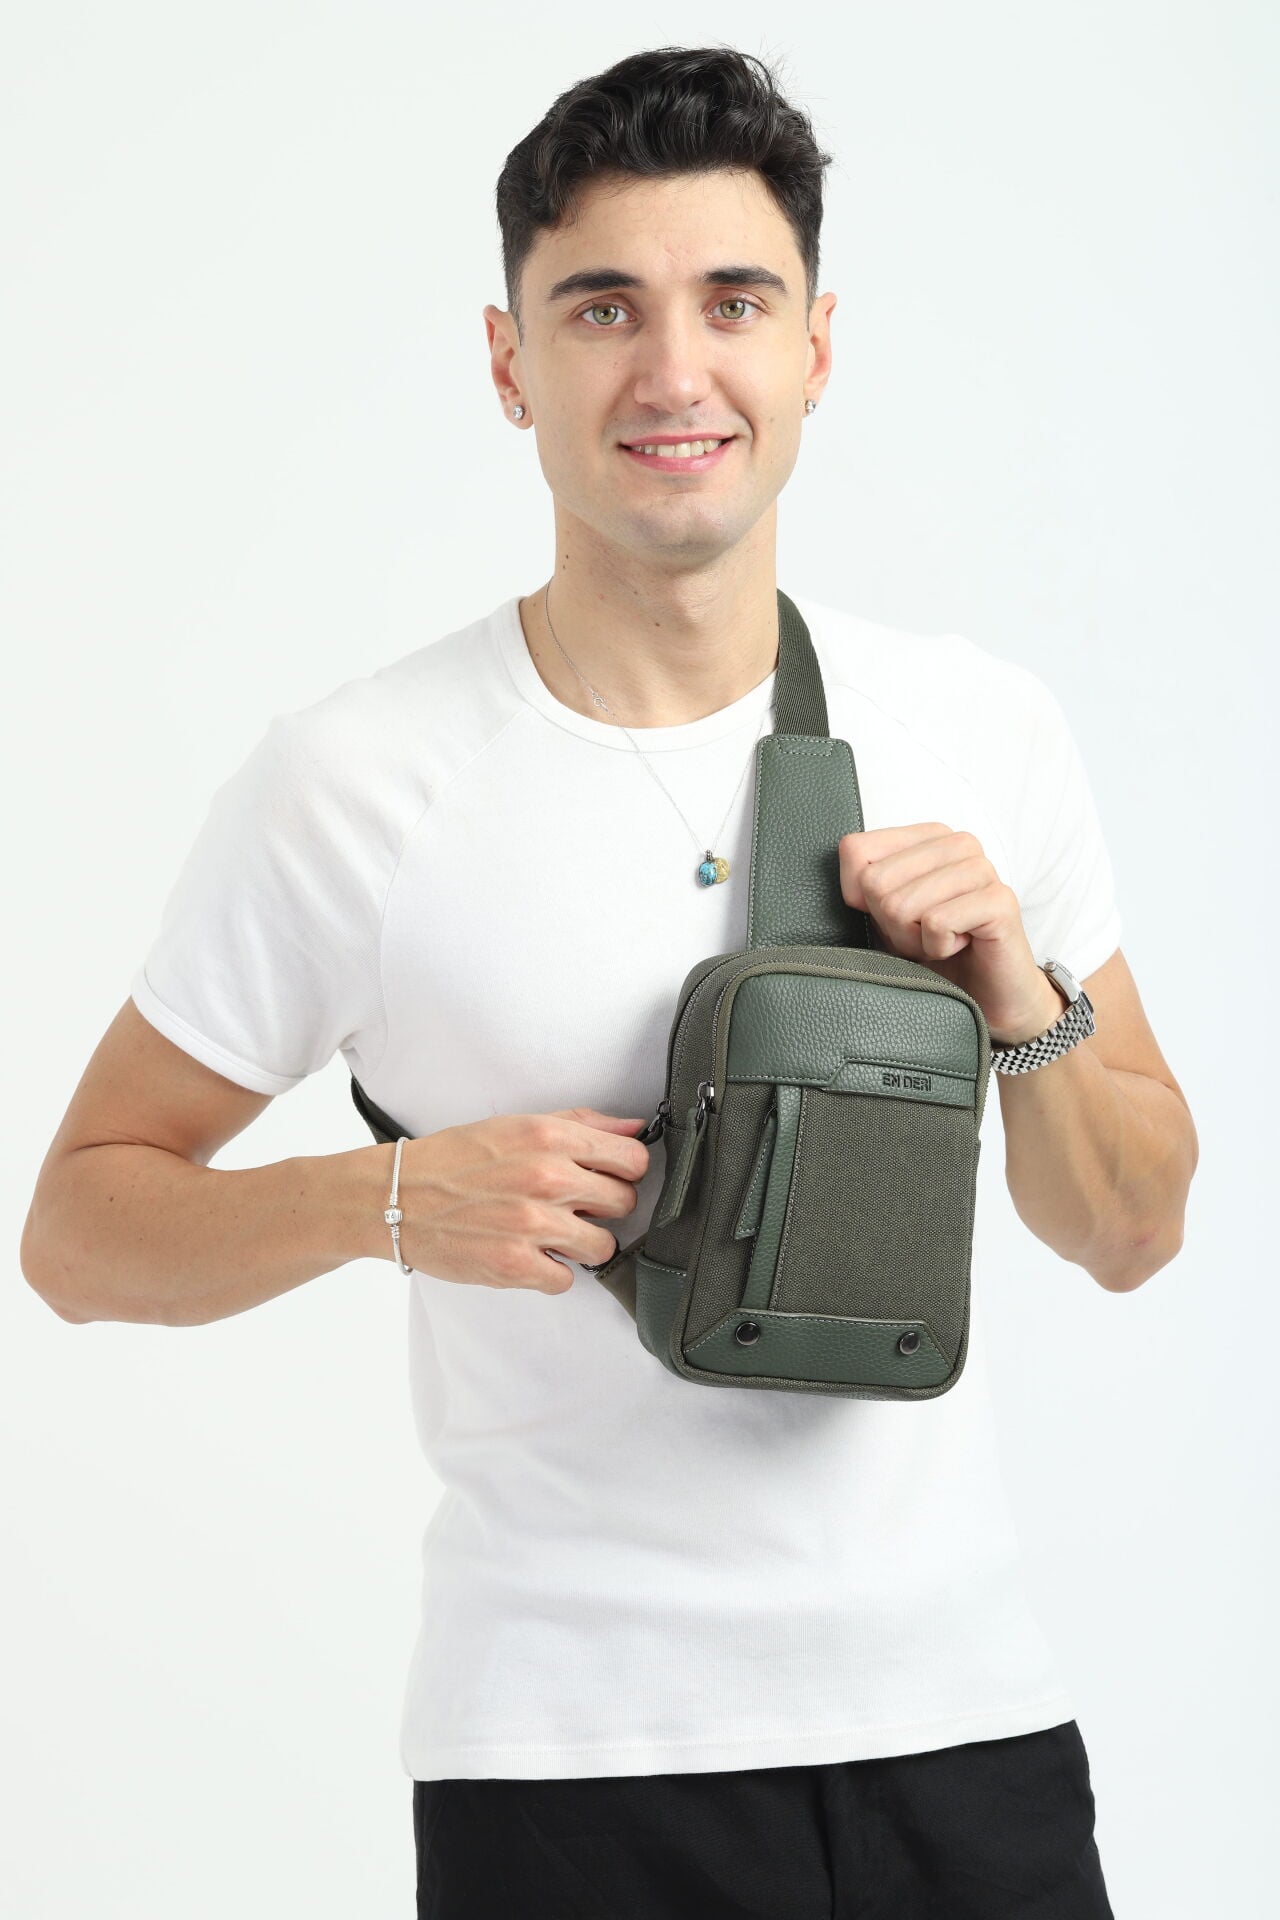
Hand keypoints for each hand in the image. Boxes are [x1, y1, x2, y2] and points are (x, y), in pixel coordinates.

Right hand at [380, 1108, 650, 1293]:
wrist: (395, 1197)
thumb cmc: (453, 1160)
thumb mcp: (516, 1124)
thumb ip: (580, 1124)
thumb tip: (634, 1126)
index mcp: (550, 1138)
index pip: (632, 1159)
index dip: (625, 1171)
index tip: (609, 1177)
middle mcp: (546, 1178)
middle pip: (624, 1203)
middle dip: (603, 1207)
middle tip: (574, 1207)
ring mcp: (532, 1225)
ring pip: (603, 1246)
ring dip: (581, 1244)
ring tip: (550, 1234)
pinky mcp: (515, 1265)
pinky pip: (566, 1280)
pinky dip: (551, 1272)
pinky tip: (529, 1255)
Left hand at [838, 824, 1064, 1044]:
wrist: (986, 996)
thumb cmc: (934, 950)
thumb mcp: (884, 914)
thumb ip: (863, 882)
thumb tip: (851, 865)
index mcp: (927, 836)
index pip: (855, 850)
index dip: (861, 897)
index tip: (897, 915)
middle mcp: (957, 842)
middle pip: (875, 882)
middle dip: (891, 924)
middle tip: (924, 934)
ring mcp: (982, 867)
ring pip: (902, 904)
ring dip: (914, 940)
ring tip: (942, 941)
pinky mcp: (999, 899)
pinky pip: (936, 923)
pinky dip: (938, 947)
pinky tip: (961, 946)